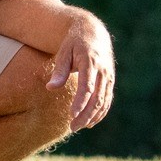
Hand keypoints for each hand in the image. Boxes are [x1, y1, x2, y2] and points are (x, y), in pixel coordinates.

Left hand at [47, 14, 114, 130]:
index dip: (80, 102)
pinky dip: (100, 112)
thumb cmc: (74, 43)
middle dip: (85, 114)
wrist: (93, 32)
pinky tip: (91, 122)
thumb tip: (50, 88)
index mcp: (90, 62)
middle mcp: (103, 70)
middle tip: (73, 127)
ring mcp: (108, 76)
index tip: (72, 115)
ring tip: (79, 127)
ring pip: (103, 101)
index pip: (87, 86)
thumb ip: (59, 71)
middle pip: (96, 98)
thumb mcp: (64, 52)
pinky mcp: (110, 81)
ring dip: (92, 116)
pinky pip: (107, 99)